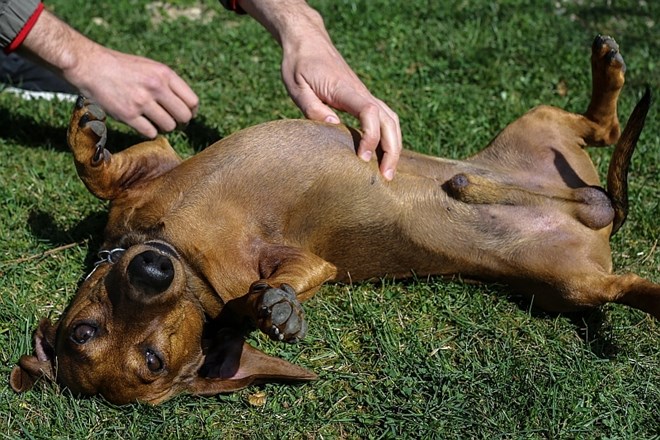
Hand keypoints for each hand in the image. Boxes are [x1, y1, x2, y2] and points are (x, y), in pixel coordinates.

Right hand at [65, 45, 198, 137]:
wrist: (89, 66)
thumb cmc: (121, 68)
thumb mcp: (150, 67)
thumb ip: (168, 83)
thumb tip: (187, 106)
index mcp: (164, 74)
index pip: (192, 101)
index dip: (191, 112)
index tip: (185, 115)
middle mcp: (156, 87)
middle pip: (184, 116)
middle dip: (181, 123)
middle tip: (173, 122)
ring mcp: (142, 101)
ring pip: (169, 126)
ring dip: (163, 127)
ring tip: (153, 120)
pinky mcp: (128, 115)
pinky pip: (151, 133)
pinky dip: (149, 132)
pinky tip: (141, 124)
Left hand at [280, 30, 401, 179]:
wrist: (308, 41)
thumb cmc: (299, 64)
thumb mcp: (297, 86)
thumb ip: (313, 108)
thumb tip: (334, 127)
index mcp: (345, 89)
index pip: (369, 112)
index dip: (371, 136)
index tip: (363, 157)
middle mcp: (361, 92)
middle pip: (389, 120)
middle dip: (392, 149)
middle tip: (386, 177)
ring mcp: (364, 94)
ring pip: (391, 120)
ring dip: (394, 145)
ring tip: (388, 171)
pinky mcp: (362, 98)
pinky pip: (384, 117)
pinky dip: (390, 136)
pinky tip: (384, 153)